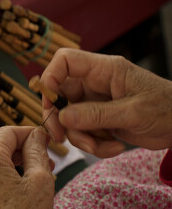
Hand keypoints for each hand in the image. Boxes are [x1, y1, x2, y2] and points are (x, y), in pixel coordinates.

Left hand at [0, 126, 54, 208]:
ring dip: (7, 159)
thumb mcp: (40, 178)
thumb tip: (36, 134)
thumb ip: (36, 150)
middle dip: (20, 148)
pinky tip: (11, 182)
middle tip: (42, 158)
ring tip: (28, 170)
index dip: (28, 133)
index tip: (43, 139)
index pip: (8, 133)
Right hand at [41, 48, 171, 156]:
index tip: (49, 102)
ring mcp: (95, 102)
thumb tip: (63, 117)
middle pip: (60, 94)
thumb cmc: (167, 109)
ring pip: (70, 118)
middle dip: (60, 119)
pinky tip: (114, 147)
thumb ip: (97, 115)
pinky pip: (83, 132)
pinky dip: (94, 144)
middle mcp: (95, 84)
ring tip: (104, 146)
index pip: (65, 61)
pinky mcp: (98, 119)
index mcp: (104, 70)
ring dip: (82, 138)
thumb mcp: (133, 112)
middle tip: (62, 138)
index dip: (50, 78)